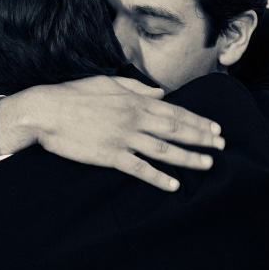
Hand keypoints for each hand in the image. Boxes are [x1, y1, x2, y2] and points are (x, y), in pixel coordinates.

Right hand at [0, 75, 224, 190]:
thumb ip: (137, 88)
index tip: (216, 128)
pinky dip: (159, 177)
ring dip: (188, 158)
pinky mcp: (110, 155)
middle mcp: (134, 118)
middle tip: (222, 146)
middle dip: (202, 138)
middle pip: (176, 129)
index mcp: (135, 101)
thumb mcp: (109, 83)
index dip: (198, 121)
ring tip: (208, 164)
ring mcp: (124, 138)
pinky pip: (140, 168)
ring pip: (164, 149)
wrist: (46, 110)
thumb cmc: (75, 95)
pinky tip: (174, 185)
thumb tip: (161, 92)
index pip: (175, 111)